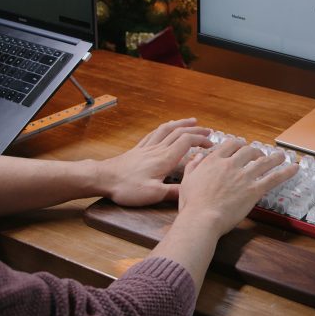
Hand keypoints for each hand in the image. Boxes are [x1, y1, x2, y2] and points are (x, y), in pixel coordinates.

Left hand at [97, 118, 212, 206]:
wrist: (103, 178)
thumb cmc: (127, 187)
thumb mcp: (153, 194)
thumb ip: (175, 192)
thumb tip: (193, 191)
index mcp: (165, 158)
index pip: (187, 141)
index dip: (201, 140)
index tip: (211, 145)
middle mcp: (158, 149)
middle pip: (180, 132)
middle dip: (196, 130)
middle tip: (208, 131)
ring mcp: (147, 147)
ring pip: (167, 129)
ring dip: (182, 124)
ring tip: (191, 121)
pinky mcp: (139, 149)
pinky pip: (155, 133)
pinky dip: (165, 127)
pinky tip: (167, 127)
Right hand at [178, 138, 298, 236]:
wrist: (201, 219)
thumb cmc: (192, 205)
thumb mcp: (187, 181)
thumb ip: (193, 166)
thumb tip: (198, 156)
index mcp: (214, 161)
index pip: (230, 145)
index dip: (238, 144)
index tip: (241, 146)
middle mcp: (230, 165)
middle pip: (248, 151)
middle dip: (256, 151)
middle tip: (259, 155)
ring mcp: (244, 176)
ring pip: (264, 161)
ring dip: (275, 157)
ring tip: (282, 156)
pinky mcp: (254, 190)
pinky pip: (274, 177)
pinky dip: (286, 172)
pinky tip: (295, 168)